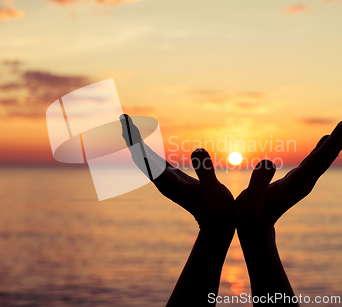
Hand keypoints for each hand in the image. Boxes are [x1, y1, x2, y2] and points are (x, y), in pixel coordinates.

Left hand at [120, 114, 234, 229]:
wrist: (218, 224)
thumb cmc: (217, 210)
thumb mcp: (214, 190)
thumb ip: (205, 171)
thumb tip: (197, 149)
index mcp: (168, 183)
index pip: (145, 160)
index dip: (136, 144)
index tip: (128, 128)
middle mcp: (163, 181)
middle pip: (141, 157)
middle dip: (132, 138)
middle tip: (123, 118)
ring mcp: (167, 180)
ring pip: (146, 159)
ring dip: (137, 142)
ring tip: (129, 125)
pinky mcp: (174, 178)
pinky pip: (155, 161)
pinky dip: (147, 149)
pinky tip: (143, 143)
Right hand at [235, 116, 341, 230]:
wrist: (253, 228)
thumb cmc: (249, 216)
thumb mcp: (249, 201)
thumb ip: (258, 182)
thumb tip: (268, 161)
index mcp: (295, 186)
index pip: (317, 162)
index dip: (331, 144)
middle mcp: (304, 183)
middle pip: (327, 157)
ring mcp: (302, 181)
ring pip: (323, 158)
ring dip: (336, 140)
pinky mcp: (297, 179)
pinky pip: (314, 160)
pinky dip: (323, 148)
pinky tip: (328, 139)